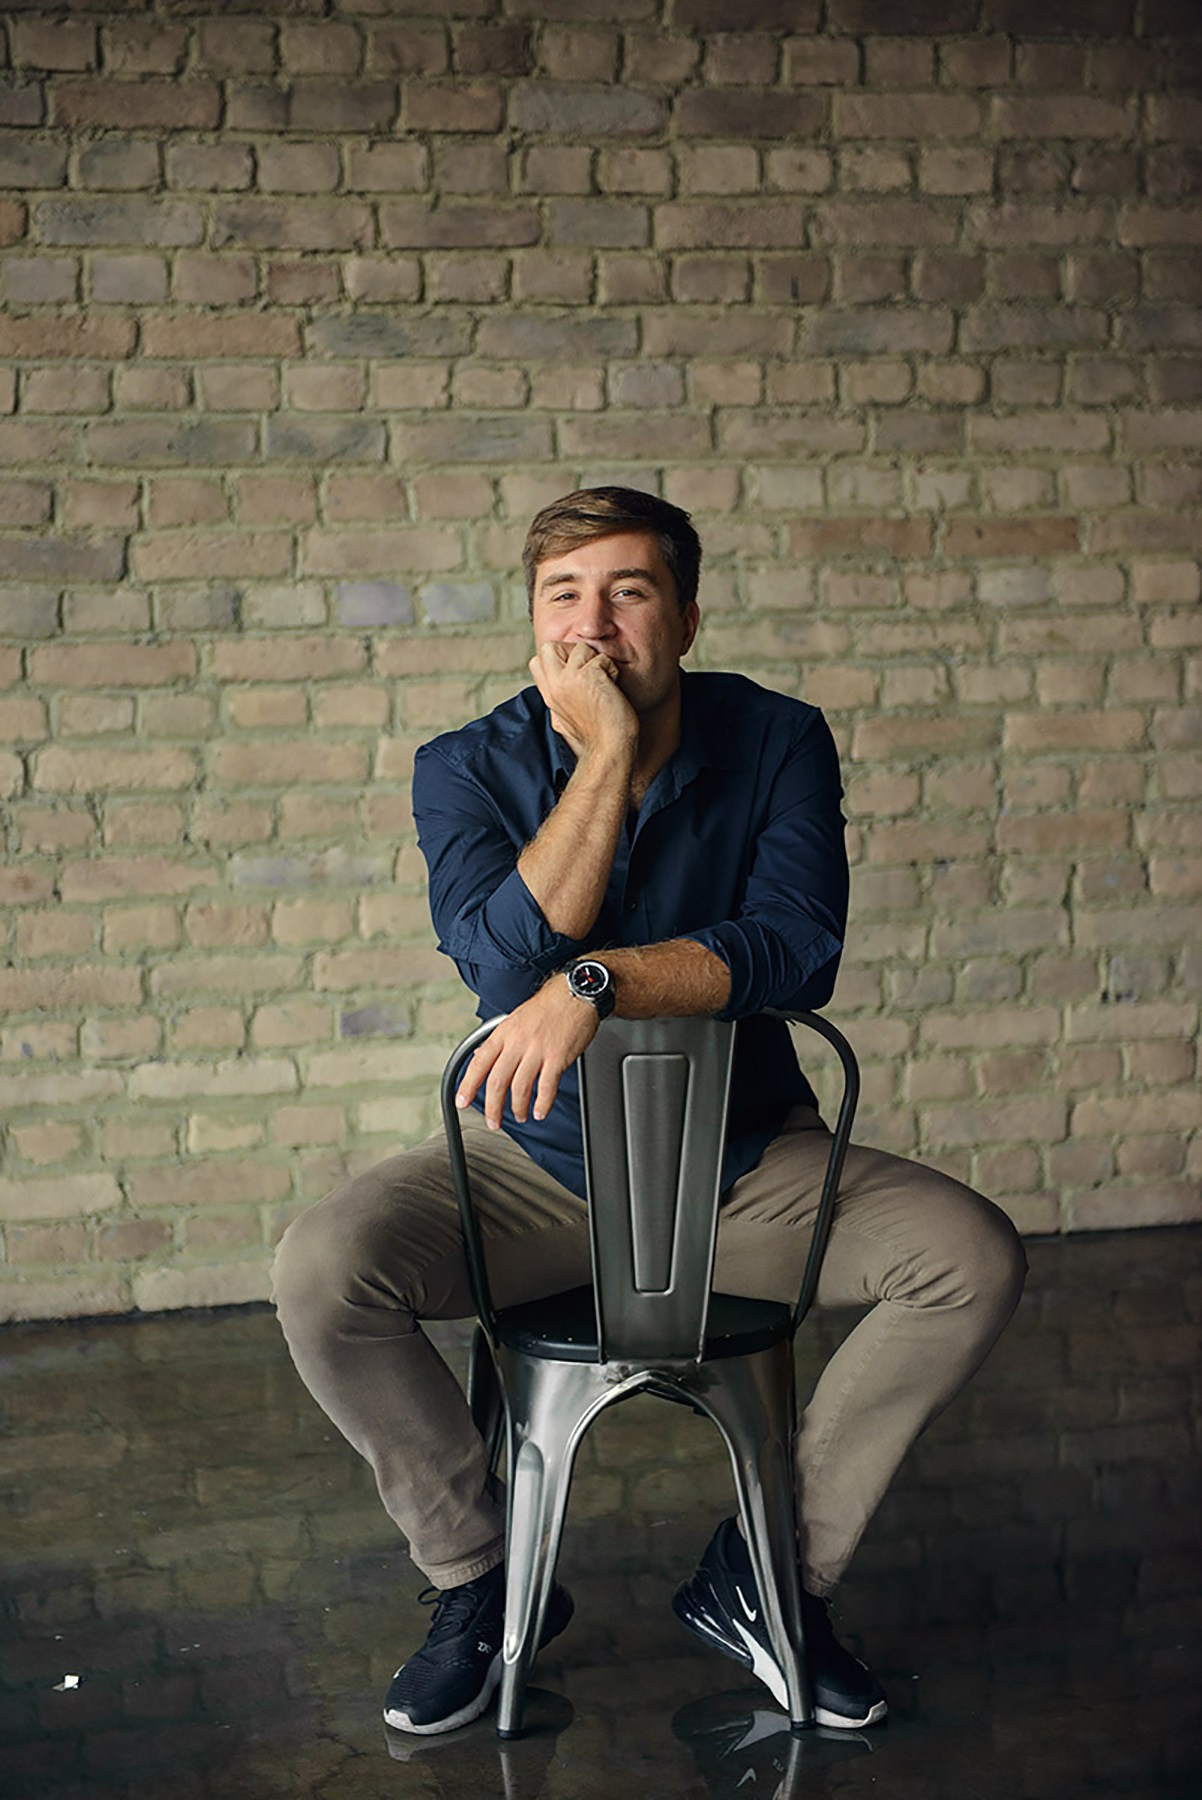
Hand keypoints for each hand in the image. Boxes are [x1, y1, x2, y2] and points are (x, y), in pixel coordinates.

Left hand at [455, 979, 599, 1129]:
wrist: (575, 993)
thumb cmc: (548, 1005)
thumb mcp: (514, 1019)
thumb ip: (498, 1040)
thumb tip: (480, 1056)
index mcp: (504, 1032)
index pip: (479, 1063)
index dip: (468, 1085)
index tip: (462, 1101)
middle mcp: (518, 1042)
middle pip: (498, 1081)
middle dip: (493, 1107)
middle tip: (494, 1122)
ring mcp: (538, 1050)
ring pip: (520, 1087)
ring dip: (518, 1108)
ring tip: (520, 1116)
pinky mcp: (558, 1057)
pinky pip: (547, 1086)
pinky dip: (542, 1103)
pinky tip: (540, 1112)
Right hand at [529, 641, 635, 760]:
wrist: (609, 749)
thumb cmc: (596, 737)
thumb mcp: (566, 717)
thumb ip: (561, 696)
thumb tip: (564, 677)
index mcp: (549, 696)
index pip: (537, 661)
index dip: (558, 659)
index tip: (577, 674)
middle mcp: (554, 686)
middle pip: (549, 647)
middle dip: (571, 650)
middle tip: (589, 670)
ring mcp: (568, 680)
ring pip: (580, 647)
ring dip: (597, 661)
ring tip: (604, 683)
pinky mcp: (587, 677)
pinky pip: (601, 658)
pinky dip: (612, 669)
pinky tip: (613, 688)